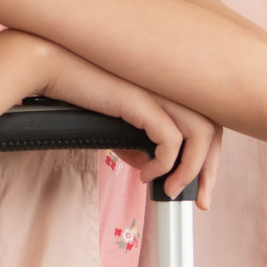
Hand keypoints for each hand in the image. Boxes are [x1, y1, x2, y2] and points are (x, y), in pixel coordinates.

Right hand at [37, 47, 223, 200]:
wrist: (52, 66)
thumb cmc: (83, 89)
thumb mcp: (118, 121)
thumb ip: (139, 141)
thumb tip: (152, 167)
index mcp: (172, 85)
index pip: (211, 120)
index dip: (213, 156)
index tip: (202, 187)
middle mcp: (173, 84)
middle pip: (214, 127)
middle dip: (210, 170)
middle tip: (201, 200)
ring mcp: (161, 89)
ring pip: (202, 133)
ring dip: (191, 170)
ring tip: (170, 190)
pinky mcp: (143, 99)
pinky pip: (171, 140)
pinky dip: (164, 164)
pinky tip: (145, 174)